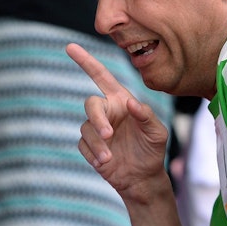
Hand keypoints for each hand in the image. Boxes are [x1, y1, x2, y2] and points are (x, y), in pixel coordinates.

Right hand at [66, 43, 169, 201]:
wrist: (143, 178)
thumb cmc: (152, 150)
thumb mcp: (157, 132)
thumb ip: (146, 115)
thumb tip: (130, 103)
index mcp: (120, 100)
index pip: (101, 76)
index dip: (86, 61)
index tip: (69, 47)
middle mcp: (106, 111)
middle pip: (90, 104)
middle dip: (97, 119)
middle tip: (109, 135)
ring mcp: (96, 129)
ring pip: (86, 128)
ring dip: (97, 143)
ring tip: (109, 158)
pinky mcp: (89, 146)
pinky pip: (83, 145)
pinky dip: (93, 154)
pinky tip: (104, 163)